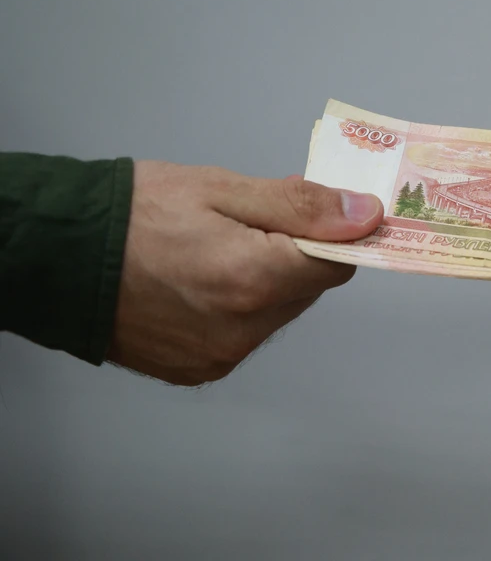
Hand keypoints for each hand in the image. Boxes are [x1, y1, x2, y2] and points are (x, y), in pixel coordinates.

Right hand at [107, 161, 382, 385]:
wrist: (54, 256)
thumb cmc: (133, 213)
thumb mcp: (221, 189)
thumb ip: (300, 205)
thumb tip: (366, 216)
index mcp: (253, 279)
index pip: (338, 264)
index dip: (335, 236)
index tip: (323, 216)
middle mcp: (243, 330)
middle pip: (306, 290)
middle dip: (294, 254)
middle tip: (252, 224)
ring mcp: (220, 356)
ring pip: (276, 313)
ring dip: (266, 283)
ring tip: (217, 251)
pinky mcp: (199, 370)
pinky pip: (244, 335)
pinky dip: (237, 309)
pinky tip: (201, 283)